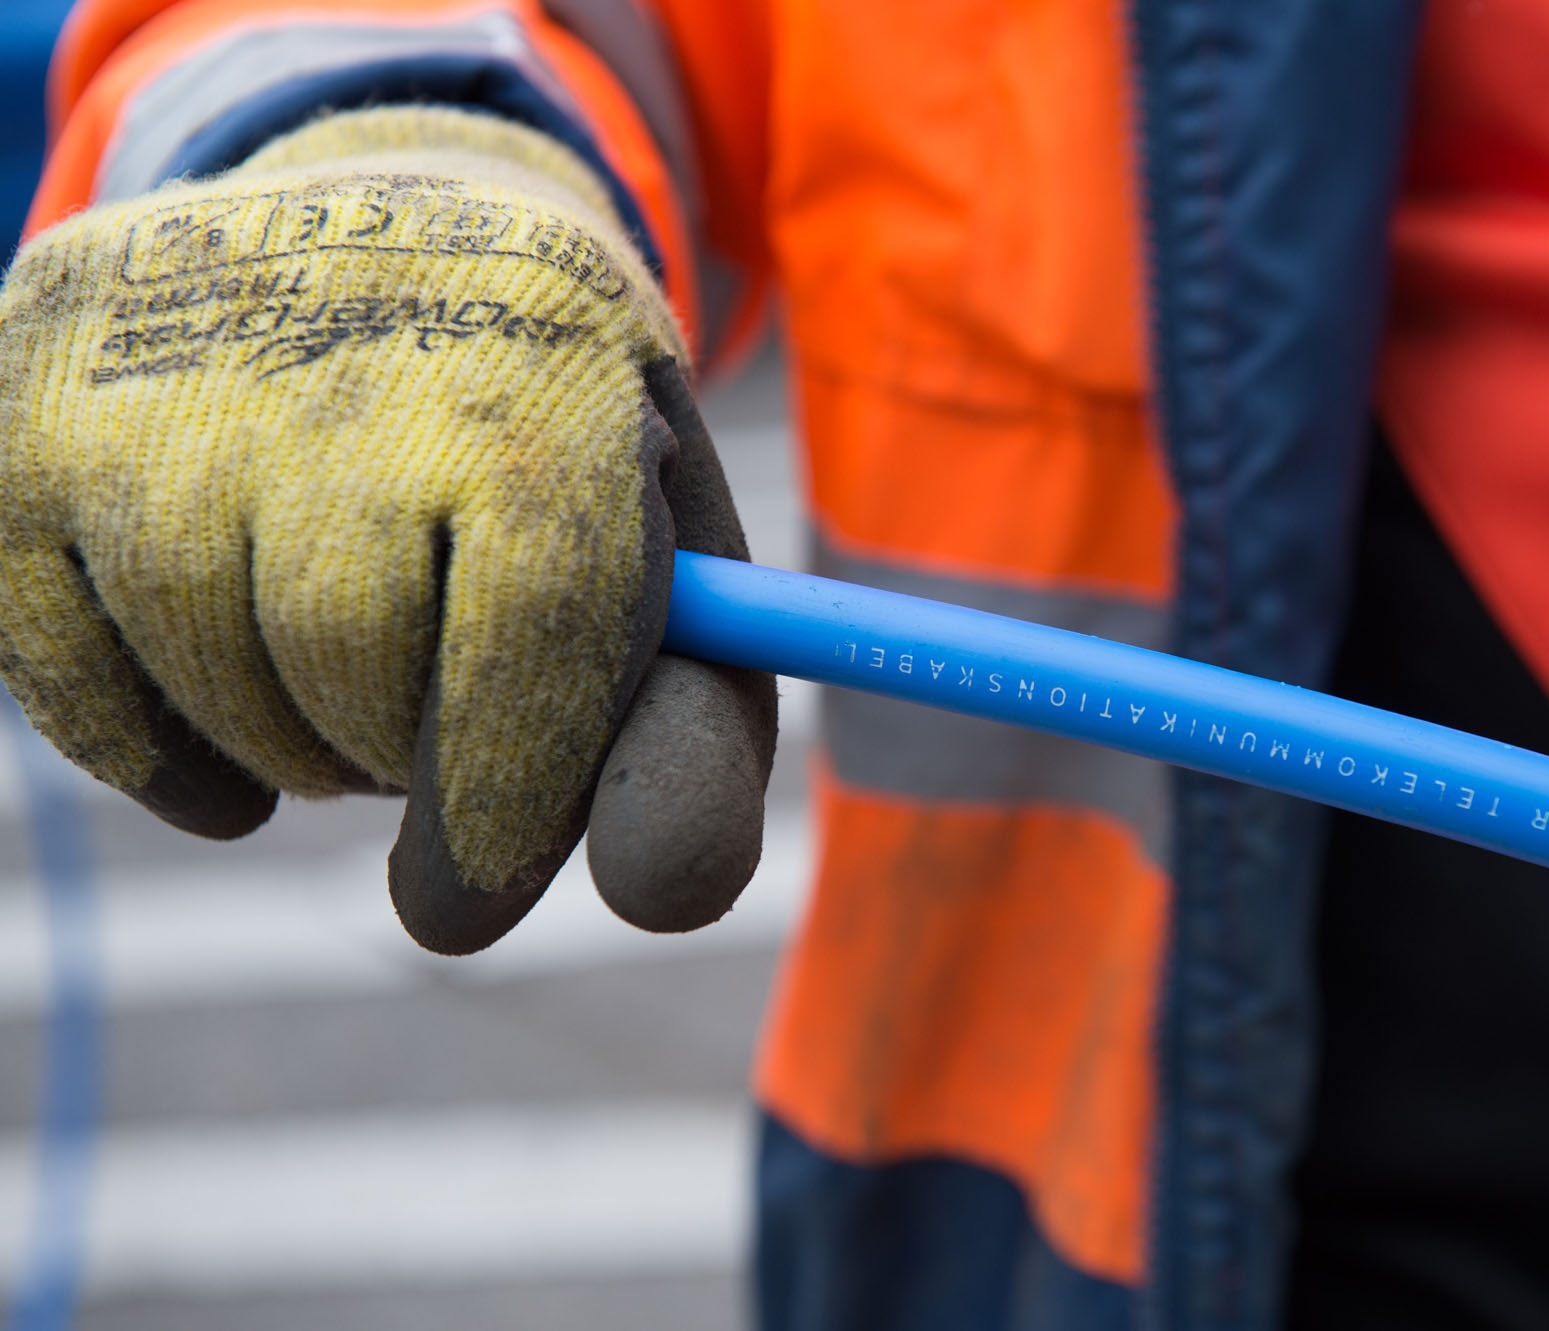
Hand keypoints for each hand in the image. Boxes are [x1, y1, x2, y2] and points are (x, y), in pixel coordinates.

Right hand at [0, 108, 775, 952]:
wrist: (382, 232)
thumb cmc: (553, 456)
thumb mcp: (671, 572)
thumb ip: (691, 742)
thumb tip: (661, 896)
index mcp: (554, 370)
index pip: (532, 614)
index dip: (508, 787)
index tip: (481, 882)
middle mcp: (350, 336)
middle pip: (353, 660)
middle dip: (396, 747)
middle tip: (419, 711)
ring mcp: (159, 364)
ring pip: (209, 674)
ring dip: (288, 742)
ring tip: (339, 667)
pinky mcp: (16, 411)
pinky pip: (72, 680)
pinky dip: (157, 752)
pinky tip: (222, 706)